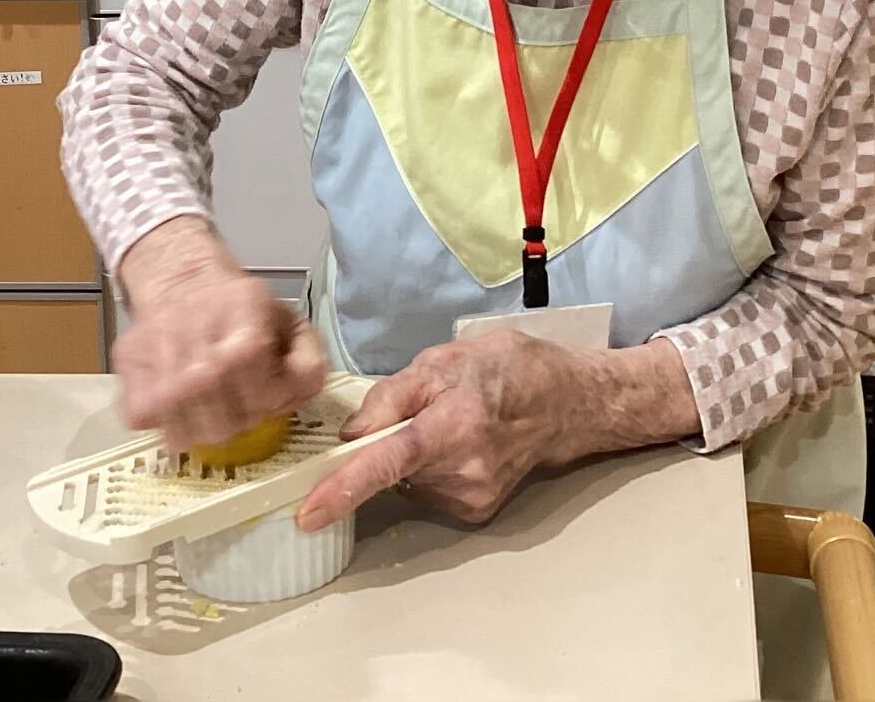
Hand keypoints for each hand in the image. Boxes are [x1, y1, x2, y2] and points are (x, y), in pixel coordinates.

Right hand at [113, 218, 326, 449]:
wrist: (181, 282)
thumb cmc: (238, 310)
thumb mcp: (288, 321)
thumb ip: (308, 361)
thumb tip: (299, 394)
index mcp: (245, 327)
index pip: (263, 390)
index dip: (272, 398)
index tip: (271, 389)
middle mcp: (200, 348)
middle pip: (227, 422)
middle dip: (241, 417)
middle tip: (241, 399)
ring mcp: (161, 365)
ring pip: (191, 432)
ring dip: (207, 425)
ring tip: (213, 404)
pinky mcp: (132, 376)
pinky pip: (154, 425)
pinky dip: (170, 424)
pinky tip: (184, 404)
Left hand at [293, 330, 702, 530]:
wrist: (566, 402)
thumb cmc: (508, 370)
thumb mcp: (444, 361)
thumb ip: (392, 396)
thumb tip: (351, 434)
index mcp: (451, 427)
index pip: (385, 463)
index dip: (342, 489)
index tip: (308, 514)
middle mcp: (462, 471)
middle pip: (392, 470)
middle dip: (390, 444)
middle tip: (427, 411)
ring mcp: (472, 498)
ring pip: (408, 482)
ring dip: (414, 458)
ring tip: (454, 424)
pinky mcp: (477, 512)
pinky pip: (429, 492)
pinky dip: (433, 471)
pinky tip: (464, 447)